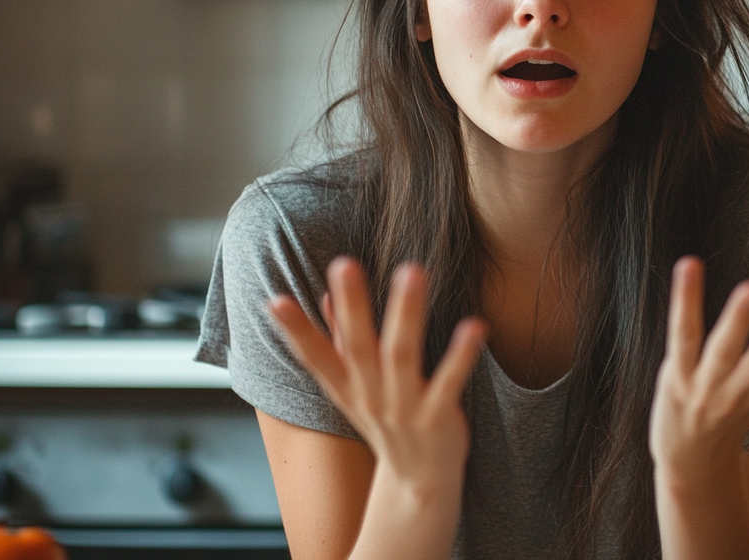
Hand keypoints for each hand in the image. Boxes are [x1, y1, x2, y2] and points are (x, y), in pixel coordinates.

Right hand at [269, 258, 486, 495]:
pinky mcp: (437, 418)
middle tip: (343, 264)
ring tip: (411, 271)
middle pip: (358, 348)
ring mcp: (403, 409)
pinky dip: (460, 355)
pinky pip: (449, 382)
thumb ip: (339, 341)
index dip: (295, 331)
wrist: (418, 484)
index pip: (314, 357)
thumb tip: (324, 297)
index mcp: (346, 389)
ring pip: (401, 357)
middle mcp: (370, 397)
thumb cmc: (387, 422)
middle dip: (351, 306)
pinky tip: (474, 325)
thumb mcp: (355, 387)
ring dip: (405, 314)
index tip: (274, 301)